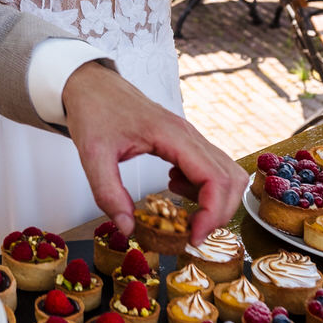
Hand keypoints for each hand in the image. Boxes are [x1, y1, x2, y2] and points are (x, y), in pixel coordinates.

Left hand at [61, 62, 246, 243]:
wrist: (91, 84)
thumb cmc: (94, 111)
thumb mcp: (92, 154)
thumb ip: (108, 193)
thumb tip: (127, 229)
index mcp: (172, 135)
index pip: (215, 178)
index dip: (212, 213)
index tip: (192, 237)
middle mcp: (188, 134)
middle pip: (230, 179)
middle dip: (219, 213)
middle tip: (191, 234)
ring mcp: (189, 136)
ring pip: (226, 173)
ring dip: (215, 201)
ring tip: (184, 212)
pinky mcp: (184, 140)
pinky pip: (211, 167)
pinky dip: (204, 187)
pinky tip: (175, 188)